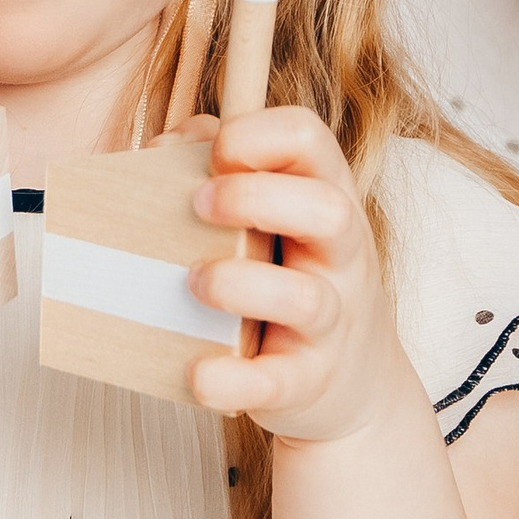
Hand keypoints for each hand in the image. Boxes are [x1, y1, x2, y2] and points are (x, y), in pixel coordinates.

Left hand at [185, 106, 409, 446]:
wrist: (353, 384)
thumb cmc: (292, 279)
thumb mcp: (277, 219)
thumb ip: (225, 171)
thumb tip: (164, 144)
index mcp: (329, 198)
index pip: (308, 138)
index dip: (254, 133)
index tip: (214, 156)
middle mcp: (341, 257)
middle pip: (327, 210)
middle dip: (253, 199)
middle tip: (197, 205)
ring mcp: (331, 322)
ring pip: (305, 299)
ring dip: (237, 285)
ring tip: (195, 283)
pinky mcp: (306, 381)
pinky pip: (275, 382)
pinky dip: (232, 380)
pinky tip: (198, 372)